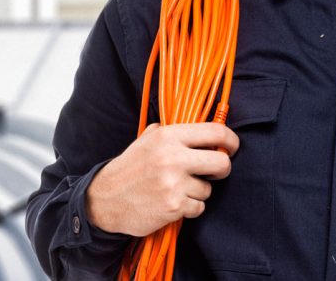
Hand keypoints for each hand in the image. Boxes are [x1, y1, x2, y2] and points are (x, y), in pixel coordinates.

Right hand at [85, 123, 240, 236]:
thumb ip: (174, 132)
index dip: (231, 141)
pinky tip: (174, 202)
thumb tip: (206, 128)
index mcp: (168, 136)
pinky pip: (198, 207)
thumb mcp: (147, 140)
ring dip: (198, 191)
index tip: (232, 147)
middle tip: (214, 172)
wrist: (104, 200)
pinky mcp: (173, 207)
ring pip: (209, 189)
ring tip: (178, 189)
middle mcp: (173, 158)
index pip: (216, 132)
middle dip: (222, 169)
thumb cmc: (131, 168)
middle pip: (222, 163)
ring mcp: (174, 184)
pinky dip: (190, 207)